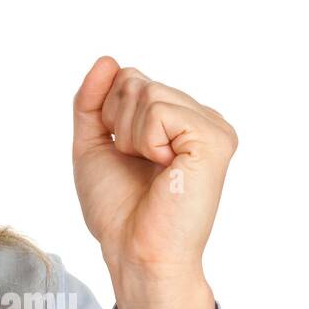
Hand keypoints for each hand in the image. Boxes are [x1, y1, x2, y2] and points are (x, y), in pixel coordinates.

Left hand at [71, 56, 237, 308]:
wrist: (133, 250)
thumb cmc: (118, 207)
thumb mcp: (94, 143)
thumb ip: (93, 101)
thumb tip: (107, 59)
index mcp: (179, 119)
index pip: (129, 78)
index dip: (108, 114)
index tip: (124, 154)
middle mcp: (201, 118)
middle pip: (135, 80)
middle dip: (117, 122)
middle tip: (136, 164)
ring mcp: (213, 127)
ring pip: (145, 91)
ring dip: (130, 135)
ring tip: (151, 167)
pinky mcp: (215, 139)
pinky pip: (159, 111)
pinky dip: (146, 141)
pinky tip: (164, 168)